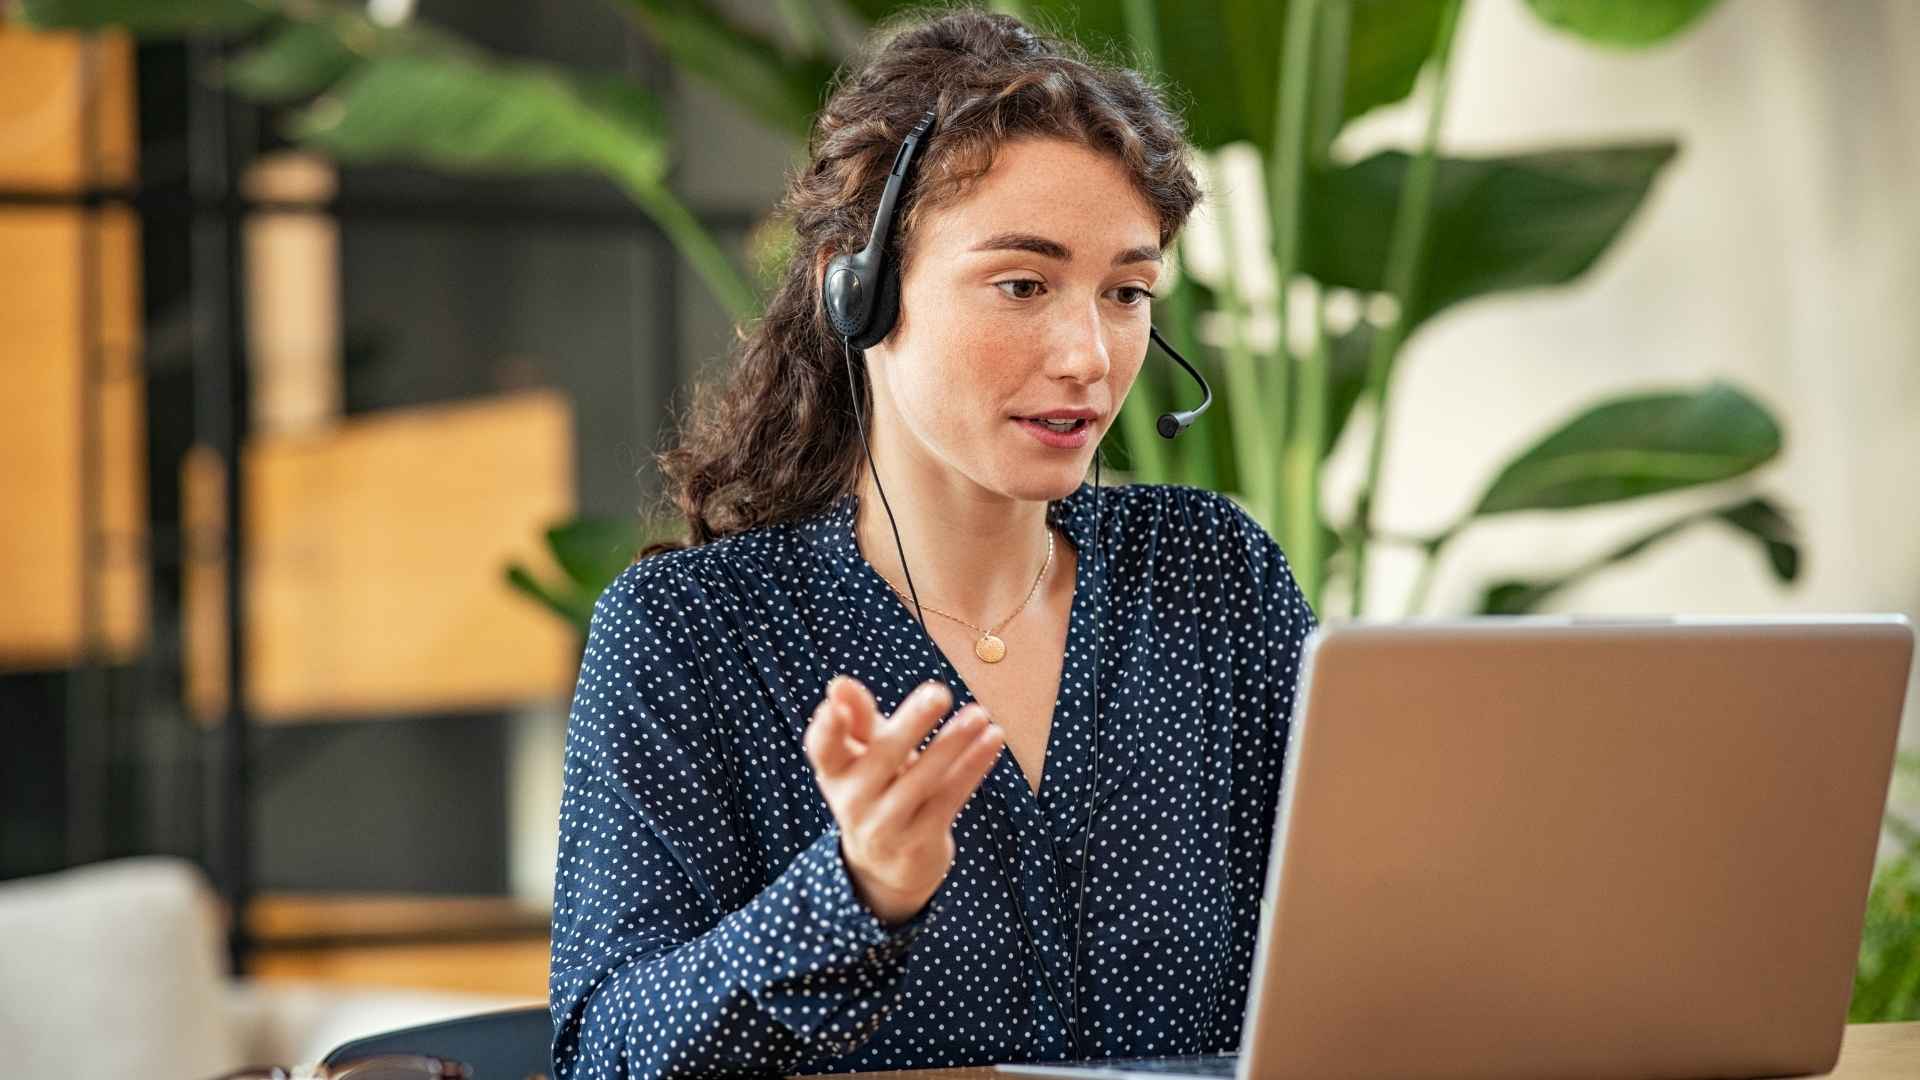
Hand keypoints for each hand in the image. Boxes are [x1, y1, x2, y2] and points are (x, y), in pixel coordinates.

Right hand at [803, 675, 1003, 925]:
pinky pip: (949, 798)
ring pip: (922, 780)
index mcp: (834, 772)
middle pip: (882, 757)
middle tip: (939, 692)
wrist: (888, 865)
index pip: (823, 748)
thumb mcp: (863, 754)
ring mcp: (886, 826)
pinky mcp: (920, 842)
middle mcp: (853, 802)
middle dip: (912, 724)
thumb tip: (840, 684)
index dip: (826, 727)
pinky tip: (993, 739)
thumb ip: (858, 718)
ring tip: (979, 714)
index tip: (835, 702)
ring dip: (953, 744)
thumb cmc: (877, 787)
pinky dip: (973, 767)